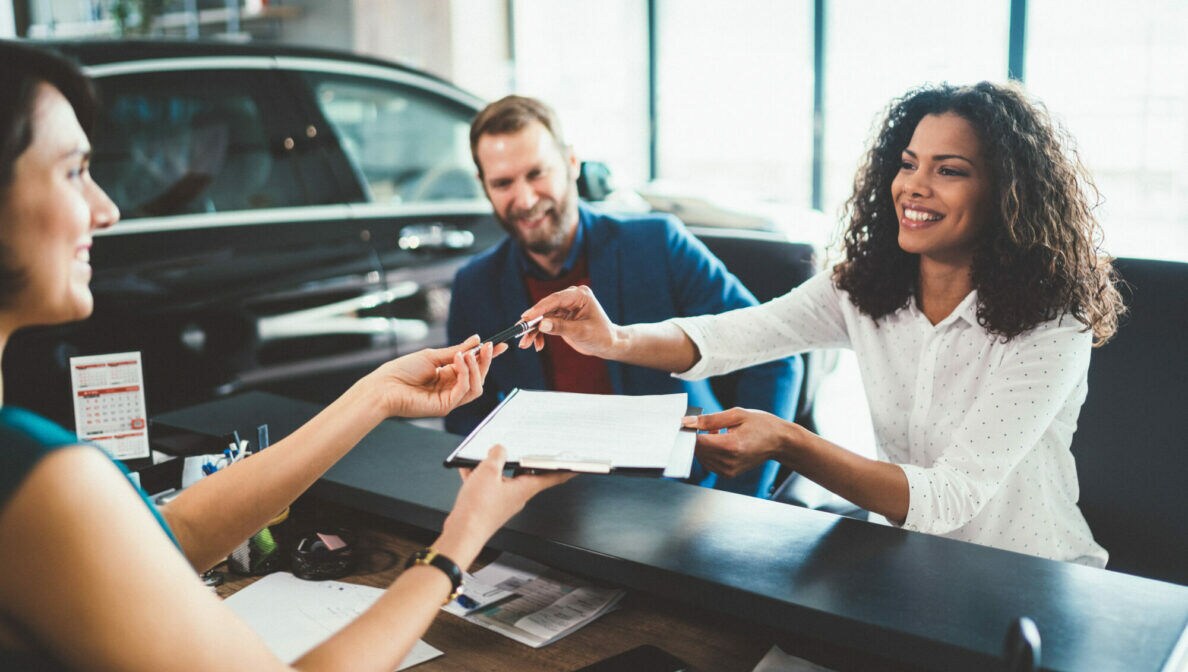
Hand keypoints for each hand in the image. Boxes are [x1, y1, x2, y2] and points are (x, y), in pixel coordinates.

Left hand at [370, 335, 504, 417]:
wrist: (383, 387)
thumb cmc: (401, 371)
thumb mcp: (432, 356)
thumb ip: (456, 351)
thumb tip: (476, 340)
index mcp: (447, 376)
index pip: (473, 367)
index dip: (487, 357)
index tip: (500, 345)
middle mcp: (451, 389)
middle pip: (478, 378)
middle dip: (485, 361)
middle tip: (489, 346)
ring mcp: (449, 399)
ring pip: (476, 387)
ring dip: (476, 368)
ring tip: (467, 354)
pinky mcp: (445, 406)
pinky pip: (464, 390)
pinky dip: (465, 374)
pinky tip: (458, 361)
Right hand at [438, 445, 574, 564]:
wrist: (462, 532)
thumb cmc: (478, 509)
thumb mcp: (488, 472)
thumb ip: (496, 456)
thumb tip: (499, 449)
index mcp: (524, 489)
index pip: (551, 477)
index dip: (564, 470)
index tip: (575, 466)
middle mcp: (516, 497)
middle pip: (525, 474)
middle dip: (521, 460)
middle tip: (522, 448)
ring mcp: (502, 502)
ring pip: (502, 478)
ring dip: (494, 467)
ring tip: (483, 456)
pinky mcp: (488, 506)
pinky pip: (487, 486)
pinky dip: (479, 476)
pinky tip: (468, 469)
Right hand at [518, 285, 617, 357]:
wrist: (608, 344)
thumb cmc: (601, 336)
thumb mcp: (582, 333)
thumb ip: (562, 328)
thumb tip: (541, 325)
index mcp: (579, 295)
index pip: (555, 299)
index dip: (538, 309)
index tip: (525, 317)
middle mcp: (570, 298)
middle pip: (546, 308)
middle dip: (532, 322)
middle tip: (519, 332)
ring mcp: (565, 307)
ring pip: (543, 317)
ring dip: (533, 331)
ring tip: (525, 344)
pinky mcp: (561, 316)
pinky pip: (546, 323)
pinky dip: (540, 334)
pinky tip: (538, 345)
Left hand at [683, 408, 790, 478]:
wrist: (779, 442)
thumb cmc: (761, 424)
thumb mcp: (736, 414)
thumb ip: (710, 420)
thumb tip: (687, 422)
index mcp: (732, 446)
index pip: (697, 442)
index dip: (688, 432)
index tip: (687, 423)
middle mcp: (729, 462)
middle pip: (697, 450)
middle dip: (697, 437)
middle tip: (710, 425)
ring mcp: (729, 470)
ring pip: (701, 457)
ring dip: (704, 444)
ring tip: (720, 433)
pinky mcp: (728, 474)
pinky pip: (708, 462)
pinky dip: (709, 452)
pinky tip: (722, 442)